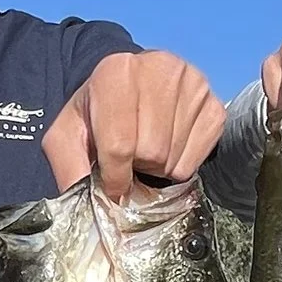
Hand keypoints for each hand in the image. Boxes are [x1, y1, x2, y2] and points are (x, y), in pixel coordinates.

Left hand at [44, 51, 225, 198]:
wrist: (126, 86)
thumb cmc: (96, 113)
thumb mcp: (67, 136)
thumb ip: (70, 169)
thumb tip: (91, 213)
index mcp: (116, 70)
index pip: (120, 145)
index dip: (114, 176)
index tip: (111, 185)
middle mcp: (160, 68)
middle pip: (152, 153)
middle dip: (136, 167)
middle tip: (129, 156)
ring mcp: (194, 85)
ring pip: (175, 159)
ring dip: (157, 167)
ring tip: (146, 148)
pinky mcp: (214, 105)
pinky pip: (197, 161)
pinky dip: (179, 164)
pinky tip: (168, 145)